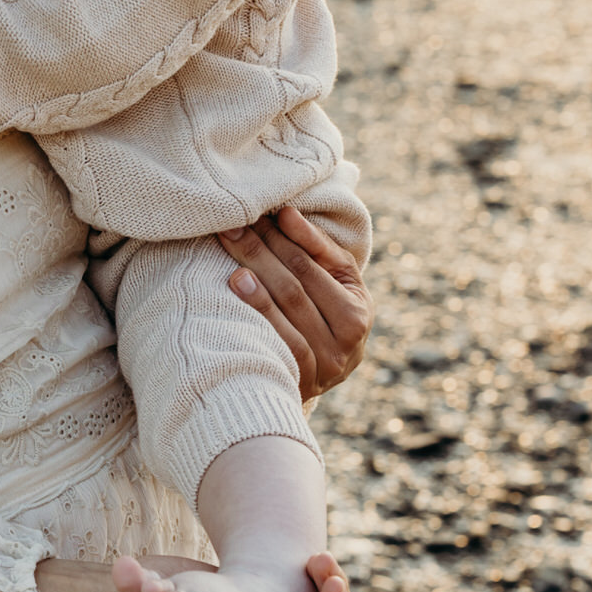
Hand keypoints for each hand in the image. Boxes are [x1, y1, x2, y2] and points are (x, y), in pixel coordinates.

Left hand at [219, 208, 371, 401]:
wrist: (313, 378)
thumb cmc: (321, 319)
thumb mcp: (332, 285)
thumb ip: (317, 249)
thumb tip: (287, 213)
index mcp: (358, 308)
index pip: (315, 263)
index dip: (288, 234)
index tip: (262, 211)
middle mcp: (348, 338)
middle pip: (298, 281)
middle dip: (264, 246)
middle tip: (234, 222)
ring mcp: (325, 363)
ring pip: (288, 304)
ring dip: (257, 268)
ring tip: (233, 241)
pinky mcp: (301, 380)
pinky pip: (279, 337)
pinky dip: (257, 306)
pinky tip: (236, 281)